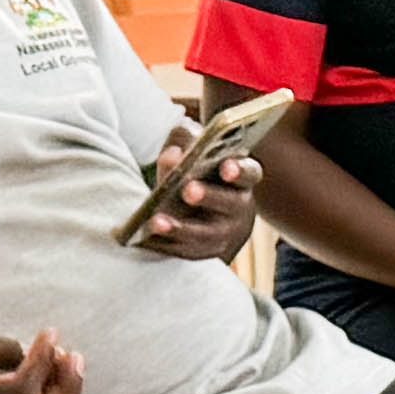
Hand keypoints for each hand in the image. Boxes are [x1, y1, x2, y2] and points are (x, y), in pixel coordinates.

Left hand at [132, 129, 264, 260]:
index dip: (239, 171)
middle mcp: (239, 207)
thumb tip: (173, 155)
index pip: (249, 173)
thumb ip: (186, 141)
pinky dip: (166, 246)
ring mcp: (225, 233)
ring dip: (181, 229)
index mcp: (241, 178)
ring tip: (156, 222)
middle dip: (209, 197)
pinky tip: (146, 238)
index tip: (225, 167)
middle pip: (230, 204)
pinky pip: (188, 251)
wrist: (206, 211)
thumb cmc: (200, 172)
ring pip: (208, 235)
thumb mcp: (195, 150)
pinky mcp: (207, 252)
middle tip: (188, 191)